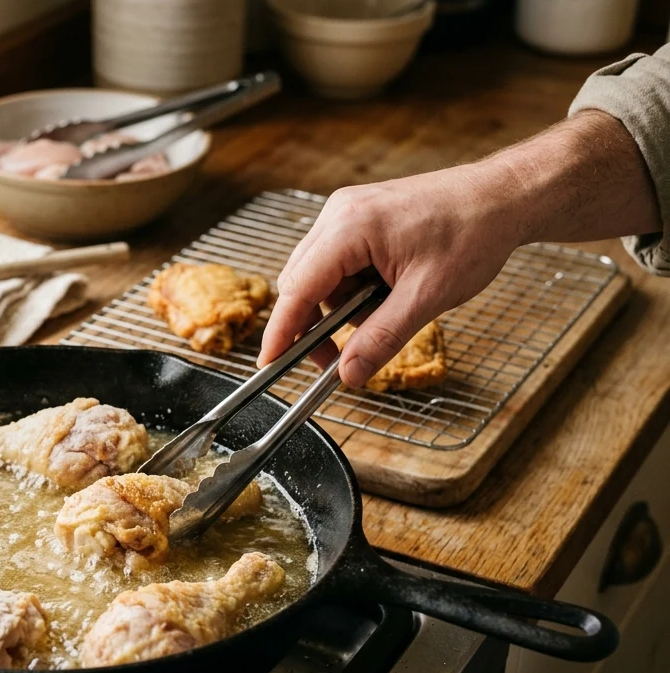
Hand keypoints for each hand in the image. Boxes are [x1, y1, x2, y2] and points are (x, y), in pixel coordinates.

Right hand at [258, 167, 521, 386]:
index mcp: (349, 227)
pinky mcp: (359, 217)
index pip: (297, 288)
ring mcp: (347, 212)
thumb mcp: (426, 297)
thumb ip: (381, 339)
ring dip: (339, 307)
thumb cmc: (473, 233)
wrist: (504, 197)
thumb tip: (349, 374)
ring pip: (319, 275)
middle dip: (314, 325)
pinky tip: (384, 295)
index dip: (282, 331)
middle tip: (338, 360)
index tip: (270, 364)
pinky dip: (352, 289)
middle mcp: (339, 214)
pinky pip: (337, 263)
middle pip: (300, 282)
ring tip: (383, 315)